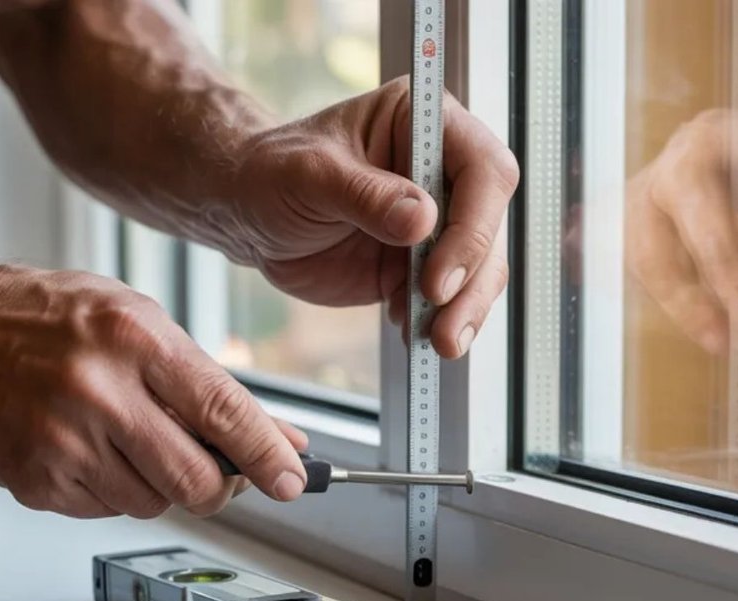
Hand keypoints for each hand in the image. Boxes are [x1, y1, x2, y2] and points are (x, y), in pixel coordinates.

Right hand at [0, 265, 308, 518]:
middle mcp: (98, 392)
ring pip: (153, 502)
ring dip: (159, 484)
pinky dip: (112, 489)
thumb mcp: (137, 321)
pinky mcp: (35, 481)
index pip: (222, 410)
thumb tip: (277, 437)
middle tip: (218, 472)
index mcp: (133, 340)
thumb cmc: (45, 319)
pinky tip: (88, 448)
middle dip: (219, 485)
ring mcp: (62, 442)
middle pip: (195, 477)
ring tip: (128, 438)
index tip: (294, 479)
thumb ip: (208, 381)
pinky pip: (106, 511)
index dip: (266, 453)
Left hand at [228, 78, 518, 358]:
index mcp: (423, 121)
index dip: (473, 224)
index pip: (483, 168)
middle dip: (473, 280)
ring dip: (467, 310)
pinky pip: (453, 296)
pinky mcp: (424, 262)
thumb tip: (422, 221)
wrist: (248, 213)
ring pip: (482, 266)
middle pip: (490, 225)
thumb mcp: (308, 176)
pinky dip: (442, 321)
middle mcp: (442, 168)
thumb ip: (364, 195)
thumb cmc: (272, 173)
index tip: (439, 276)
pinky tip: (415, 336)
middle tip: (443, 326)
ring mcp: (438, 219)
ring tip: (439, 343)